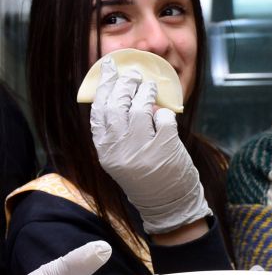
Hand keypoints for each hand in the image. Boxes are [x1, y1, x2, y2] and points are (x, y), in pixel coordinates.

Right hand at [90, 59, 210, 233]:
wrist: (169, 205)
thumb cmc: (145, 177)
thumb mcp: (121, 159)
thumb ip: (117, 132)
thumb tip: (120, 93)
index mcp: (105, 151)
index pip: (98, 111)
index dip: (103, 86)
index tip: (108, 69)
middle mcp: (120, 150)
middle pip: (117, 105)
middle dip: (124, 83)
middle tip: (132, 73)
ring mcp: (143, 149)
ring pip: (140, 108)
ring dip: (145, 92)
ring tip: (149, 87)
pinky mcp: (166, 148)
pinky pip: (163, 117)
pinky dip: (164, 111)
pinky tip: (164, 113)